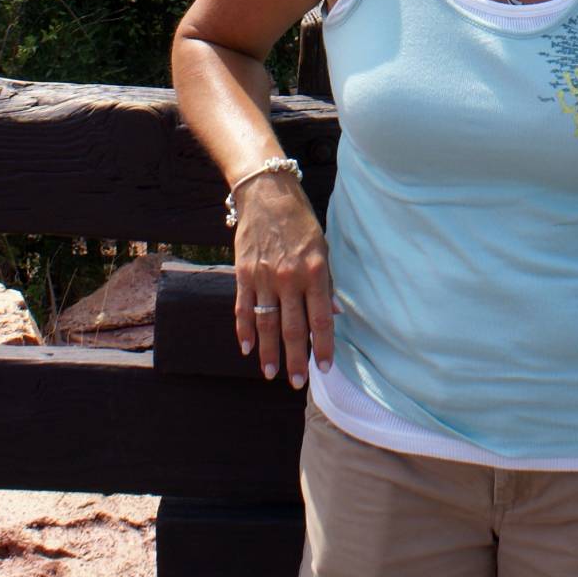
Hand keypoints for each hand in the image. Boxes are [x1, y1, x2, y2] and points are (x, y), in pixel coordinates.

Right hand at [232, 171, 335, 388]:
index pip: (321, 319)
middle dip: (295, 358)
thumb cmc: (300, 220)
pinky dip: (244, 330)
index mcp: (314, 271)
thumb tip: (334, 315)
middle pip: (292, 328)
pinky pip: (243, 308)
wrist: (266, 193)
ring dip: (268, 352)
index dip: (323, 345)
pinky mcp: (243, 273)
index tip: (325, 367)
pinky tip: (246, 347)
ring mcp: (263, 277)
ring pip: (266, 324)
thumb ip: (326, 283)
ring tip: (271, 374)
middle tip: (297, 383)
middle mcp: (289, 278)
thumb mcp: (322, 247)